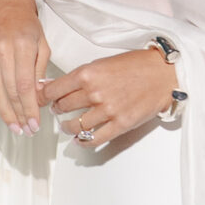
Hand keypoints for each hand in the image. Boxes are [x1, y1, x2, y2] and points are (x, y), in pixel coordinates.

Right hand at [0, 0, 51, 131]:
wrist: (4, 2)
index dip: (29, 109)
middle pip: (8, 91)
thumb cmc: (25, 22)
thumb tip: (37, 97)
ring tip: (12, 124)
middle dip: (18, 114)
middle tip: (24, 129)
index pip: (25, 86)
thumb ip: (40, 71)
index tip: (34, 122)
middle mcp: (1, 48)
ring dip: (3, 112)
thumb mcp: (42, 44)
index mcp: (22, 45)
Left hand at [45, 48, 176, 149]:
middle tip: (58, 110)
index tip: (41, 99)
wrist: (163, 74)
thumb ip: (79, 76)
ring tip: (67, 125)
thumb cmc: (135, 65)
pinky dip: (83, 141)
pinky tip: (80, 139)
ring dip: (67, 127)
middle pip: (62, 108)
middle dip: (57, 110)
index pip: (53, 90)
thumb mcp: (101, 63)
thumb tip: (53, 85)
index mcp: (87, 74)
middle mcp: (95, 92)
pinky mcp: (120, 124)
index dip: (43, 96)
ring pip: (75, 125)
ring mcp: (107, 110)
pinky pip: (94, 139)